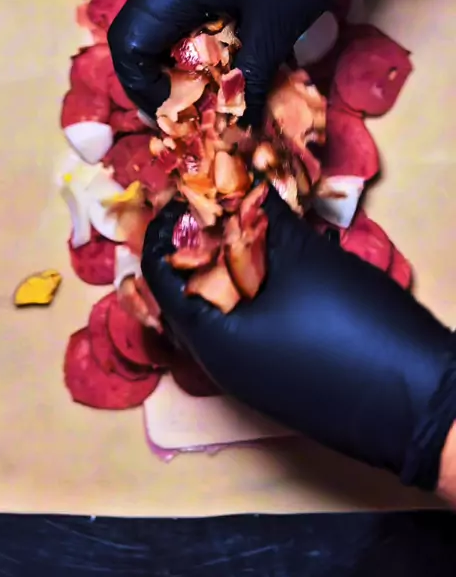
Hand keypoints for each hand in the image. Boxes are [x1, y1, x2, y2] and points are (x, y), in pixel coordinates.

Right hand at [108, 0, 398, 125]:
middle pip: (150, 30)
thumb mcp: (280, 20)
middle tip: (210, 104)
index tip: (177, 113)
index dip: (142, 86)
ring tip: (232, 77)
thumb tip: (241, 125)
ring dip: (197, 51)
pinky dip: (211, 24)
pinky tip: (245, 36)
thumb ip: (253, 75)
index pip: (128, 42)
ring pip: (175, 13)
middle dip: (174, 75)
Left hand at [141, 187, 455, 491]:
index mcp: (210, 338)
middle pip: (183, 294)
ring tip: (243, 227)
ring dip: (221, 268)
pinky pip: (240, 328)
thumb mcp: (307, 261)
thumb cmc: (352, 325)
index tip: (187, 195)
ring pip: (215, 312)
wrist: (418, 399)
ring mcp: (248, 378)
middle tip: (216, 206)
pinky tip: (271, 264)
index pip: (158, 277)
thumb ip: (265, 217)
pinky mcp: (276, 380)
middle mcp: (217, 364)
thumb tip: (240, 177)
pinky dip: (244, 293)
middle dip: (195, 245)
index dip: (165, 229)